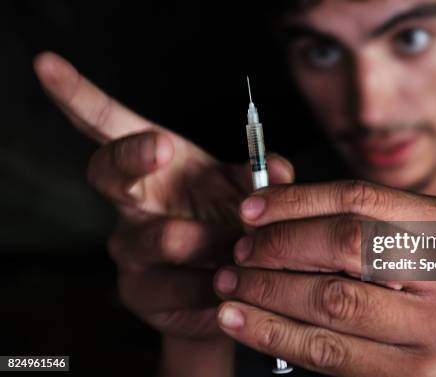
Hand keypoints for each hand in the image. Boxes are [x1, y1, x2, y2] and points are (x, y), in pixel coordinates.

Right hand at [33, 52, 294, 338]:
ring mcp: (132, 251)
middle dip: (132, 156)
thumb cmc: (232, 226)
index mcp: (156, 169)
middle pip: (109, 174)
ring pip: (156, 238)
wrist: (231, 288)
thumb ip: (263, 177)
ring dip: (204, 239)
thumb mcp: (248, 193)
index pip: (111, 127)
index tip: (48, 65)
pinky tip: (229, 288)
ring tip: (236, 249)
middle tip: (162, 147)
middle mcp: (133, 205)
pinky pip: (176, 290)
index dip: (79, 98)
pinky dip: (212, 287)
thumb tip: (276, 167)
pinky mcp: (142, 294)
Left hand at [214, 181, 435, 376]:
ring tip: (232, 283)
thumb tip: (267, 194)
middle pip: (349, 243)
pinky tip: (241, 319)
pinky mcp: (414, 375)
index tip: (251, 209)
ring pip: (334, 299)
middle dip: (282, 244)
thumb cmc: (425, 290)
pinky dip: (274, 332)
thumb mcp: (406, 244)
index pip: (362, 198)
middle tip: (242, 251)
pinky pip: (327, 350)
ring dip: (269, 289)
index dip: (298, 200)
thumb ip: (348, 217)